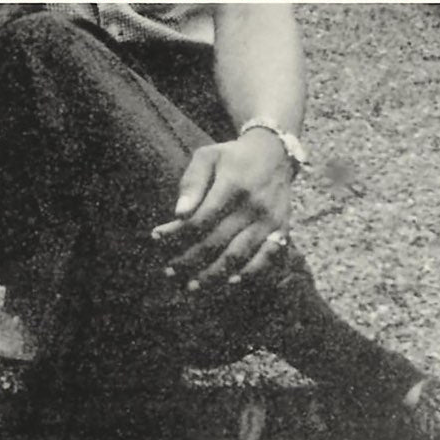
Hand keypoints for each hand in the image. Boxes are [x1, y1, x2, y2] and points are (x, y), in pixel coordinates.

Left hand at [152, 131, 291, 290]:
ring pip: (239, 255)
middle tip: (169, 272)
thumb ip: (192, 181)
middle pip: (217, 241)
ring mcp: (269, 221)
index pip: (201, 218)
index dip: (177, 233)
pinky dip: (249, 274)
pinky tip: (230, 283)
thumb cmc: (232, 156)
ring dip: (214, 274)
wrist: (274, 153)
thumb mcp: (208, 156)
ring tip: (192, 286)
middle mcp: (253, 206)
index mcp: (232, 185)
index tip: (157, 239)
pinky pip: (266, 258)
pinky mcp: (282, 230)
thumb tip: (179, 213)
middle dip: (190, 260)